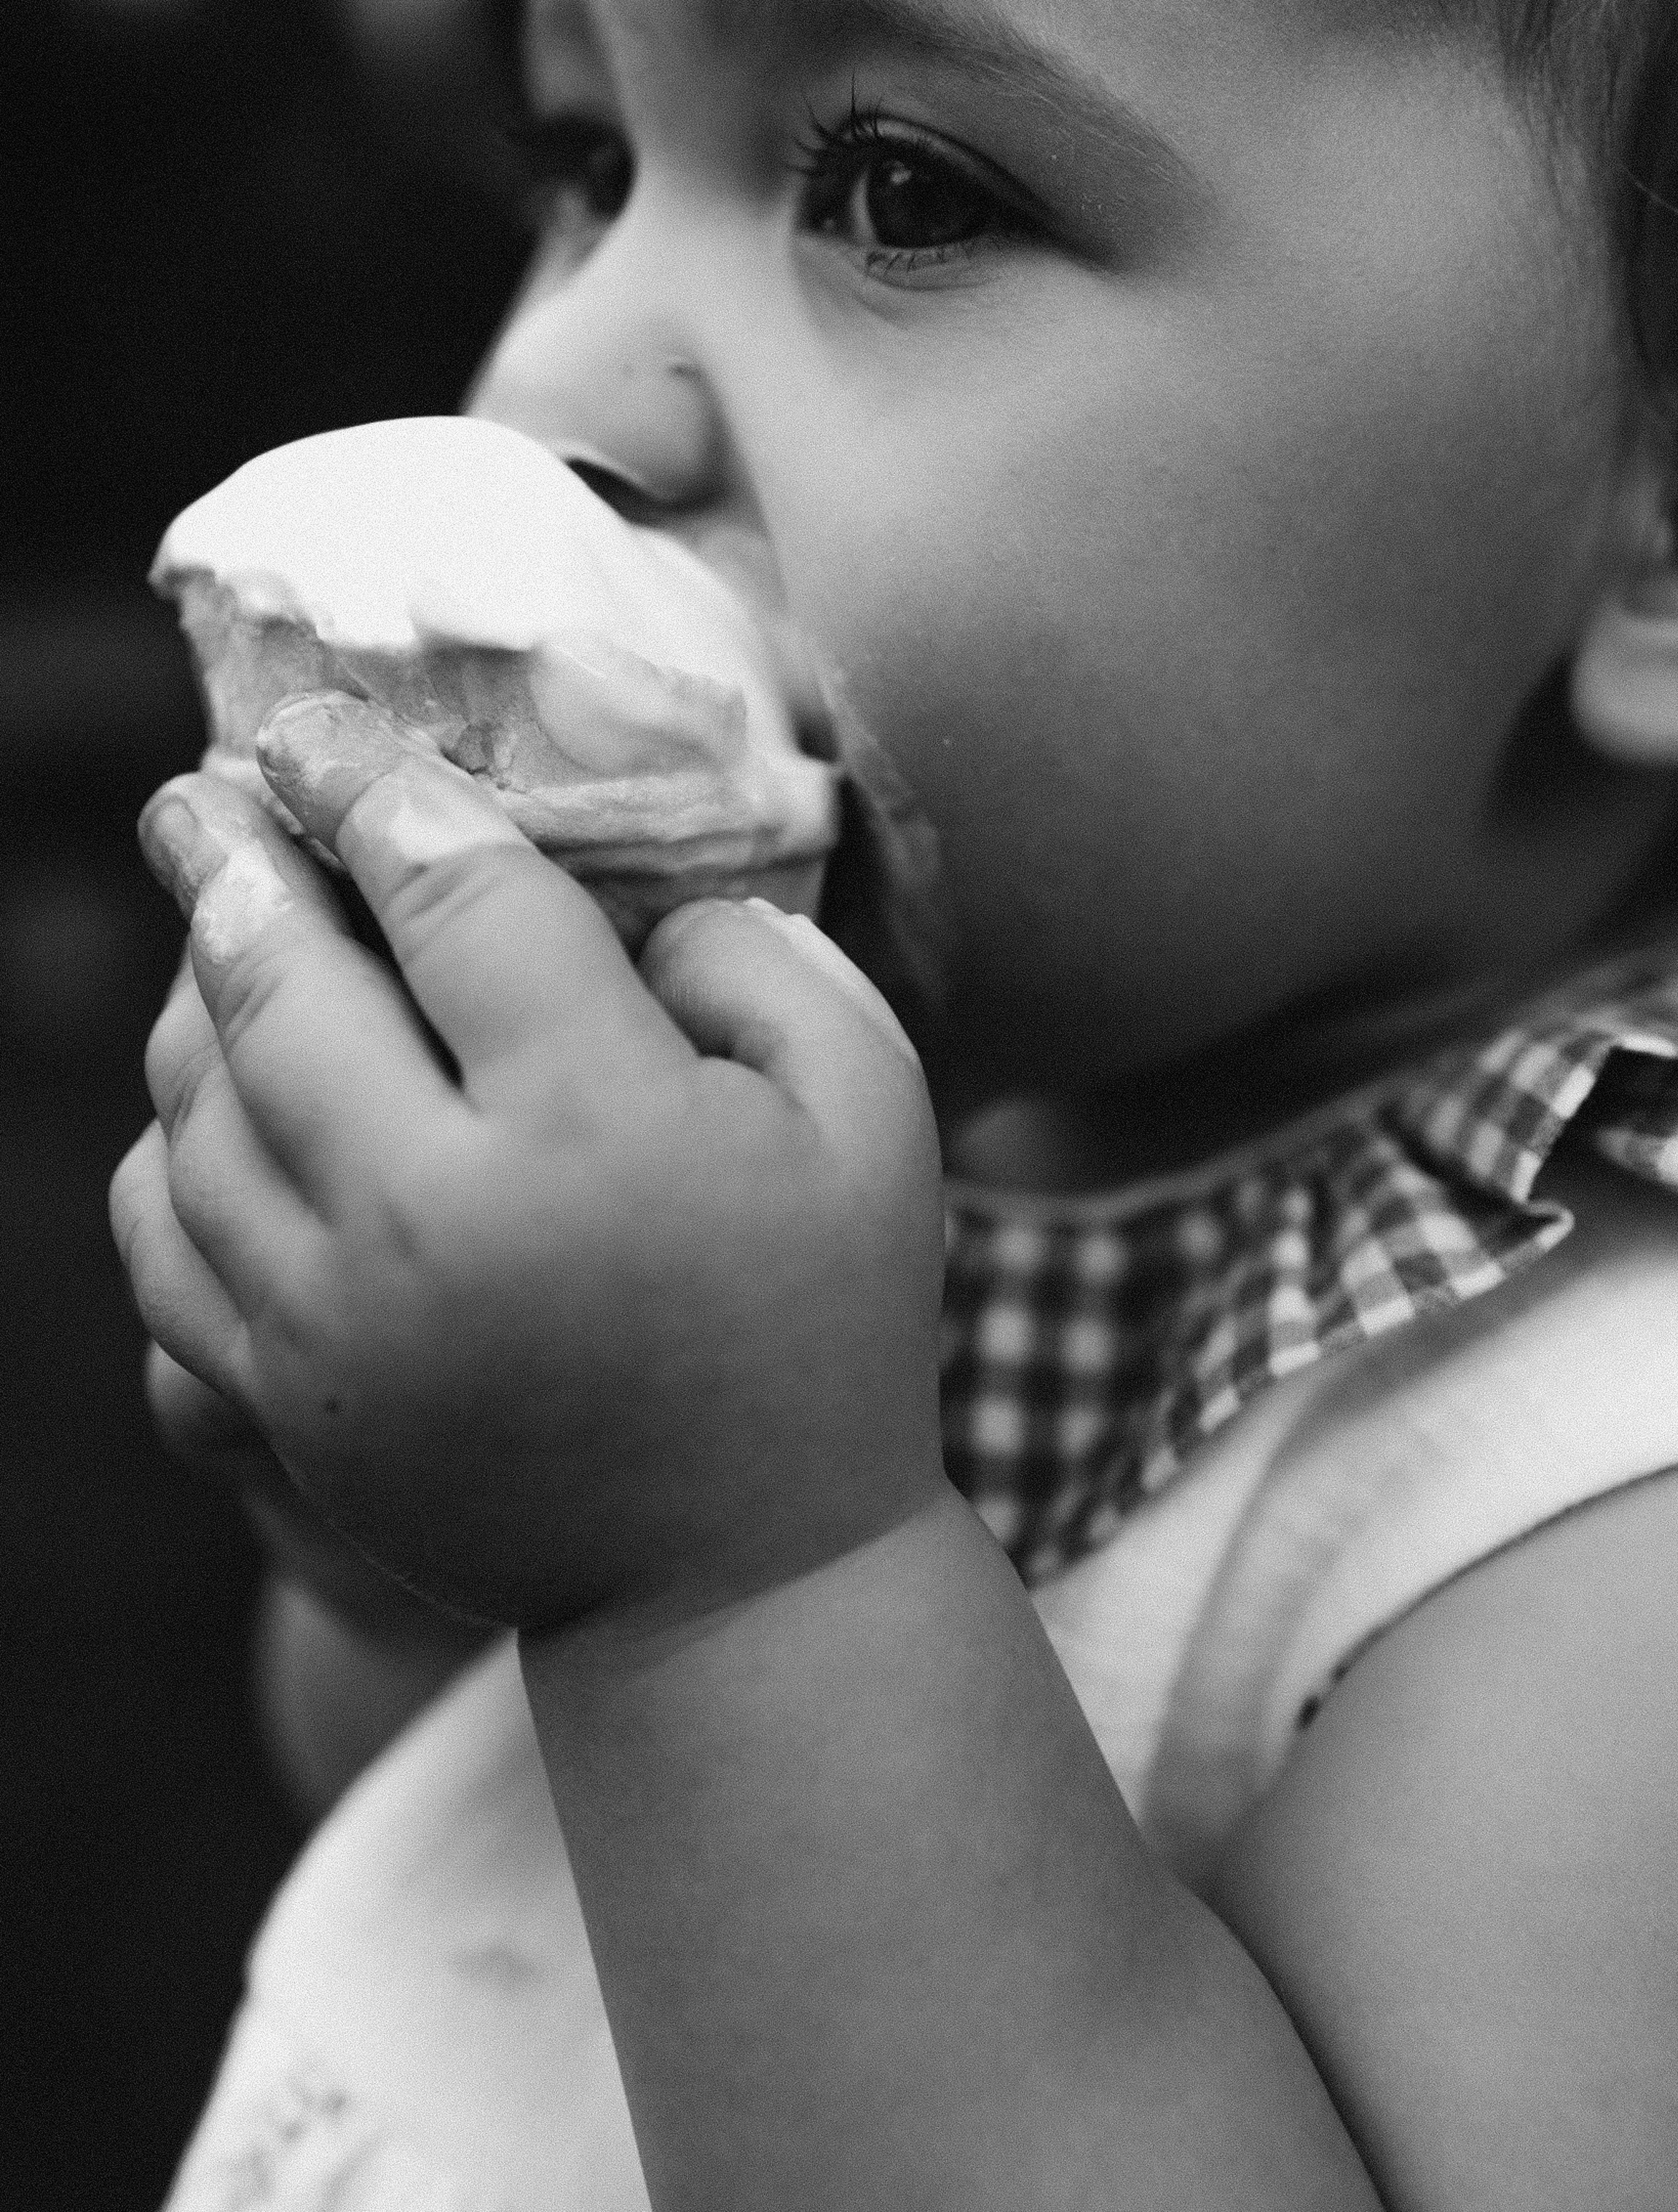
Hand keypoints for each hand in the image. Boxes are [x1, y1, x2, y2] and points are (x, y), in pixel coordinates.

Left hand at [108, 696, 944, 1633]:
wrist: (744, 1586)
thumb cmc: (827, 1326)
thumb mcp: (874, 1112)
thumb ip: (771, 962)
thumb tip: (634, 900)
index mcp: (592, 1122)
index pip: (450, 894)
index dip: (373, 783)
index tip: (318, 727)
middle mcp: (434, 1214)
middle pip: (283, 983)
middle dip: (228, 859)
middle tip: (199, 790)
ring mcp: (338, 1321)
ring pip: (201, 1108)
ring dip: (193, 992)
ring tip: (209, 923)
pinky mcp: (290, 1403)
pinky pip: (167, 1241)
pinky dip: (168, 1148)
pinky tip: (202, 1097)